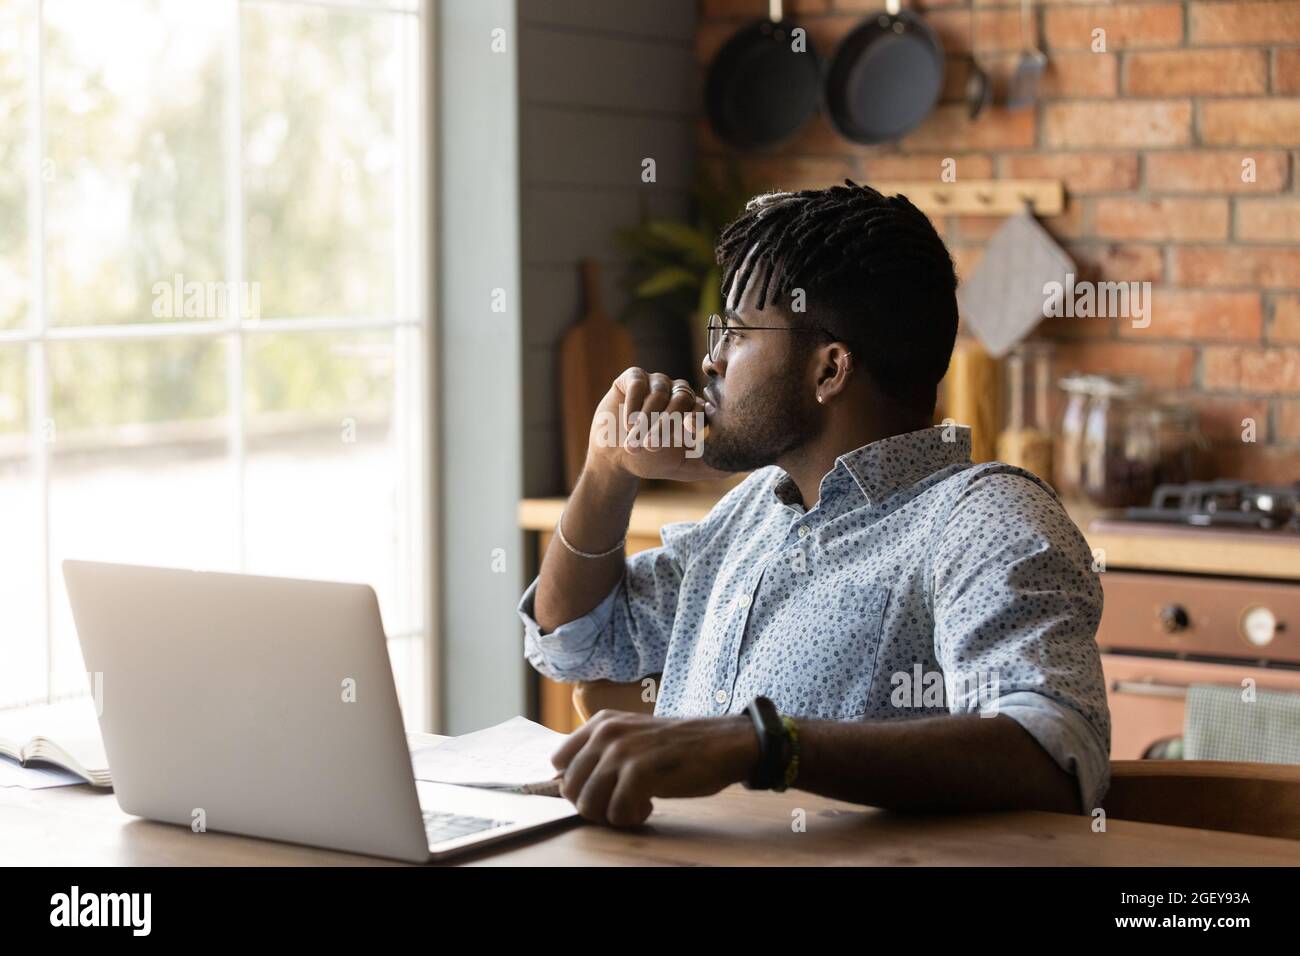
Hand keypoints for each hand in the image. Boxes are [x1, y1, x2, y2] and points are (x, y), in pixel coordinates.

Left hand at [550, 710, 758, 826]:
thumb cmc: (676, 746)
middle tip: (620, 802)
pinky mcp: (640, 772)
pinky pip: (616, 813)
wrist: (720, 744)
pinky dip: (630, 818)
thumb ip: (601, 752)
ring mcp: (622, 752)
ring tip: (635, 805)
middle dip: (593, 804)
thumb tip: (568, 784)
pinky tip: (649, 806)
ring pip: (587, 804)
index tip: (602, 789)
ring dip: (610, 815)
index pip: (559, 762)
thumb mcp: (631, 737)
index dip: (576, 783)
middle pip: (570, 788)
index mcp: (601, 722)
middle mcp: (606, 733)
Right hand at [586, 367, 729, 482]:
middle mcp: (677, 391)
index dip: (694, 420)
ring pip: (658, 393)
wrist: (614, 456)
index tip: (688, 435)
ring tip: (633, 442)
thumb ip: (712, 466)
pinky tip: (627, 423)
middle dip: (665, 424)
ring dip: (646, 420)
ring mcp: (655, 382)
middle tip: (651, 447)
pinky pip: (638, 382)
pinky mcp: (633, 377)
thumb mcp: (683, 467)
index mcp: (693, 409)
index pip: (700, 408)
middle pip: (681, 398)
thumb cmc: (651, 460)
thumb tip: (746, 468)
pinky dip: (633, 403)